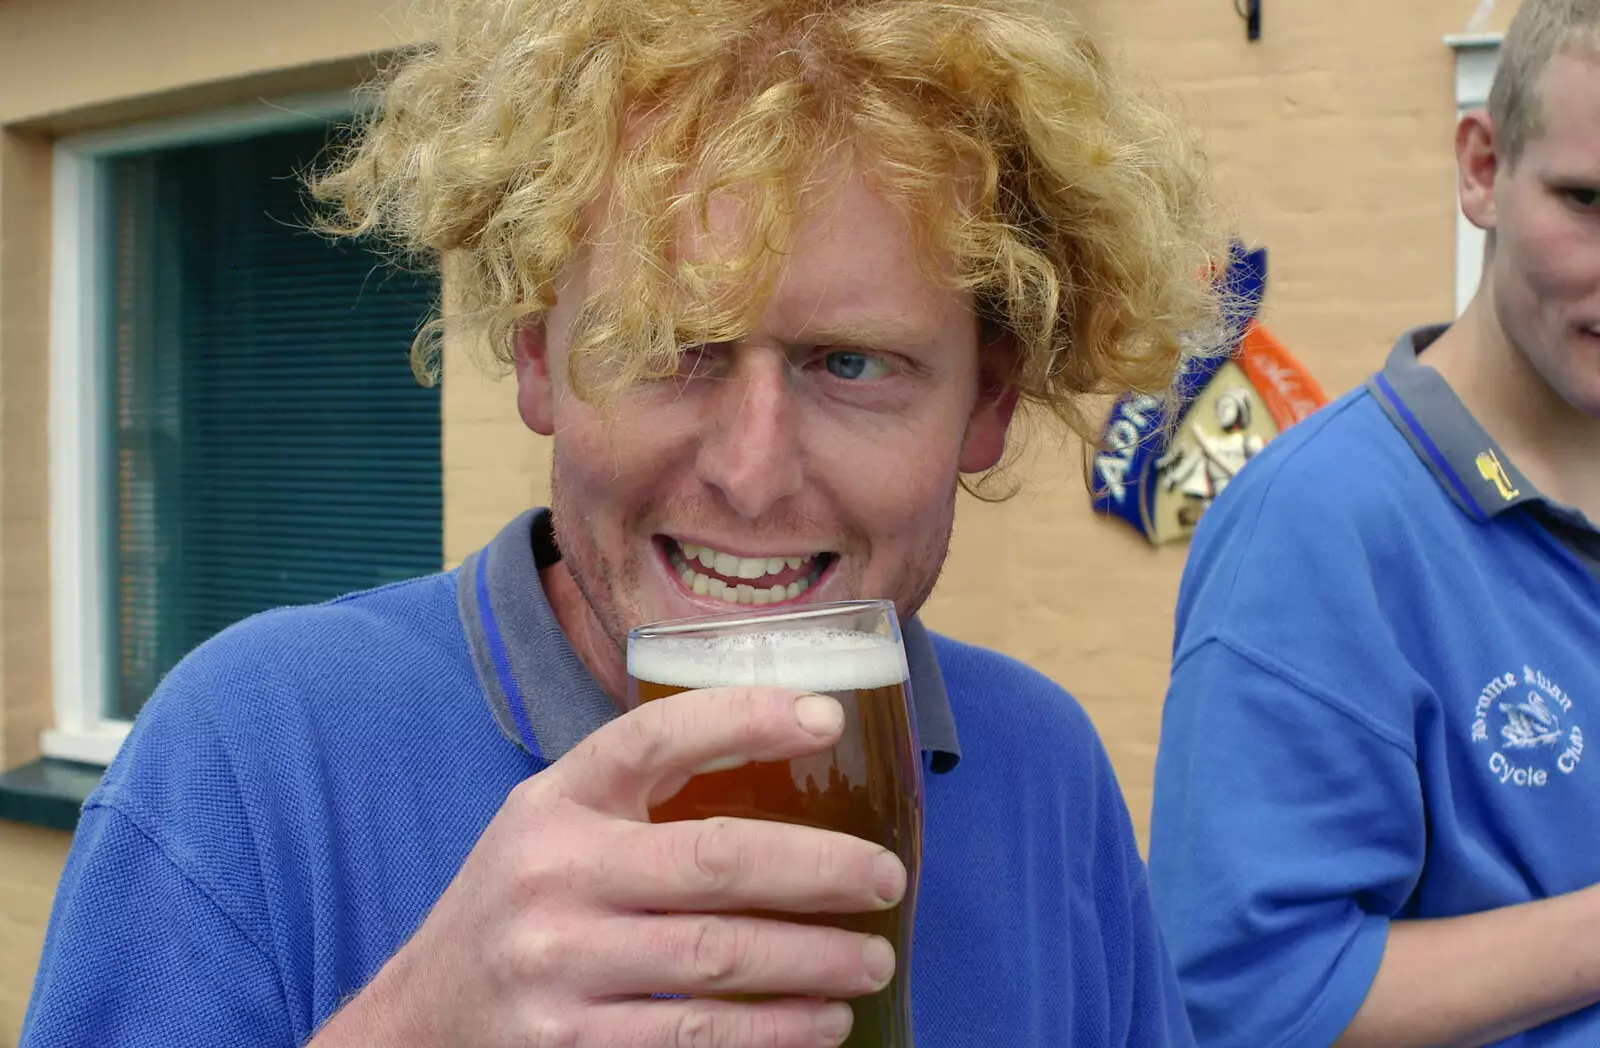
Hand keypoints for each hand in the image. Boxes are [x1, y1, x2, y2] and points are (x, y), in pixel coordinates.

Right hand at [313, 687, 906, 1047]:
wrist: (421, 1018)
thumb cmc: (520, 902)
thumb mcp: (554, 822)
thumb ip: (638, 793)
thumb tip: (784, 753)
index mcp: (557, 800)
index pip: (655, 736)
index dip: (745, 718)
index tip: (827, 718)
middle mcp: (552, 874)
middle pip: (714, 861)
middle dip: (820, 869)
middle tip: (886, 879)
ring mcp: (557, 965)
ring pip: (716, 961)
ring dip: (813, 963)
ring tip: (873, 960)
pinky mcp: (565, 1044)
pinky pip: (690, 1039)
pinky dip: (769, 1033)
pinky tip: (819, 1025)